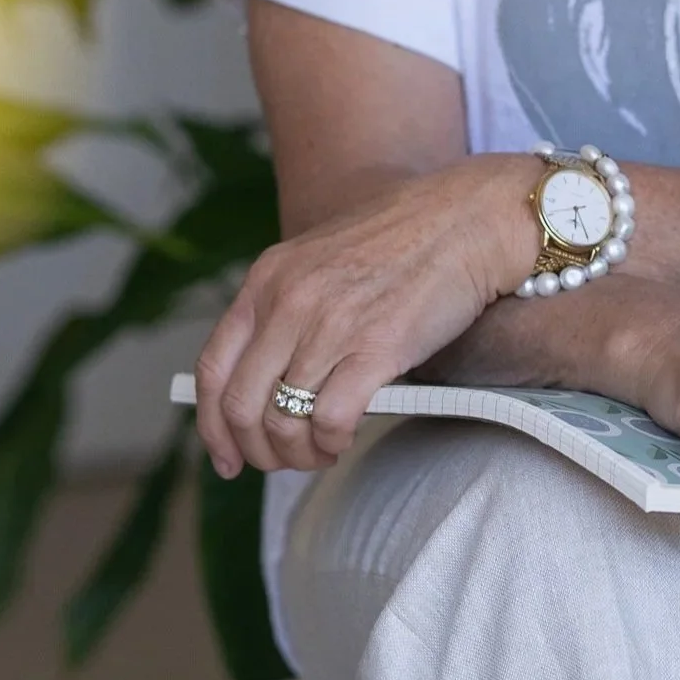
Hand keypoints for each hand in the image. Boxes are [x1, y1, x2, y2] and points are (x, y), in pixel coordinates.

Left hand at [194, 153, 537, 477]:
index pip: (214, 369)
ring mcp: (330, 323)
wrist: (466, 219)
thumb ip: (286, 307)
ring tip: (321, 452)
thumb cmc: (402, 242)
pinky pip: (329, 421)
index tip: (228, 457)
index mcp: (267, 278)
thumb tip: (264, 380)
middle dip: (258, 451)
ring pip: (283, 422)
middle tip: (285, 460)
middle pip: (242, 407)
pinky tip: (344, 439)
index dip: (213, 426)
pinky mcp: (376, 347)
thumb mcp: (319, 259)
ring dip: (299, 454)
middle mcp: (289, 300)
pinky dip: (331, 444)